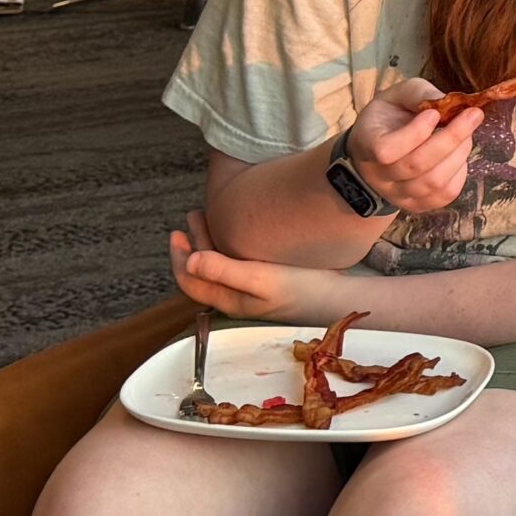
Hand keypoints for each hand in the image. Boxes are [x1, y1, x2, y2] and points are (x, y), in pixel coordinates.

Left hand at [169, 212, 364, 326]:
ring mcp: (253, 290)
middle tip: (192, 217)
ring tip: (209, 217)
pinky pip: (236, 263)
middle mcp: (237, 297)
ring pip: (219, 266)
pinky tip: (238, 233)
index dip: (178, 258)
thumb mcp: (260, 279)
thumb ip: (224, 270)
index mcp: (230, 299)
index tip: (177, 233)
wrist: (339, 297)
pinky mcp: (268, 282)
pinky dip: (228, 246)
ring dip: (209, 243)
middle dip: (192, 245)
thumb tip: (190, 261)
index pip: (190, 281)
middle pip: (203, 272)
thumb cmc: (302, 288)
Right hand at [343, 75, 484, 215]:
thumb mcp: (398, 96)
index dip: (414, 133)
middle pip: (417, 166)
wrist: (379, 150)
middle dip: (451, 138)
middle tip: (473, 116)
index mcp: (367, 145)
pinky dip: (460, 172)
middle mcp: (379, 177)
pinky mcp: (418, 205)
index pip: (387, 150)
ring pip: (434, 182)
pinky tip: (460, 154)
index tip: (433, 113)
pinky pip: (445, 195)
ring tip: (468, 133)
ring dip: (459, 153)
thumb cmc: (390, 118)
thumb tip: (447, 102)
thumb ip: (419, 94)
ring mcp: (398, 196)